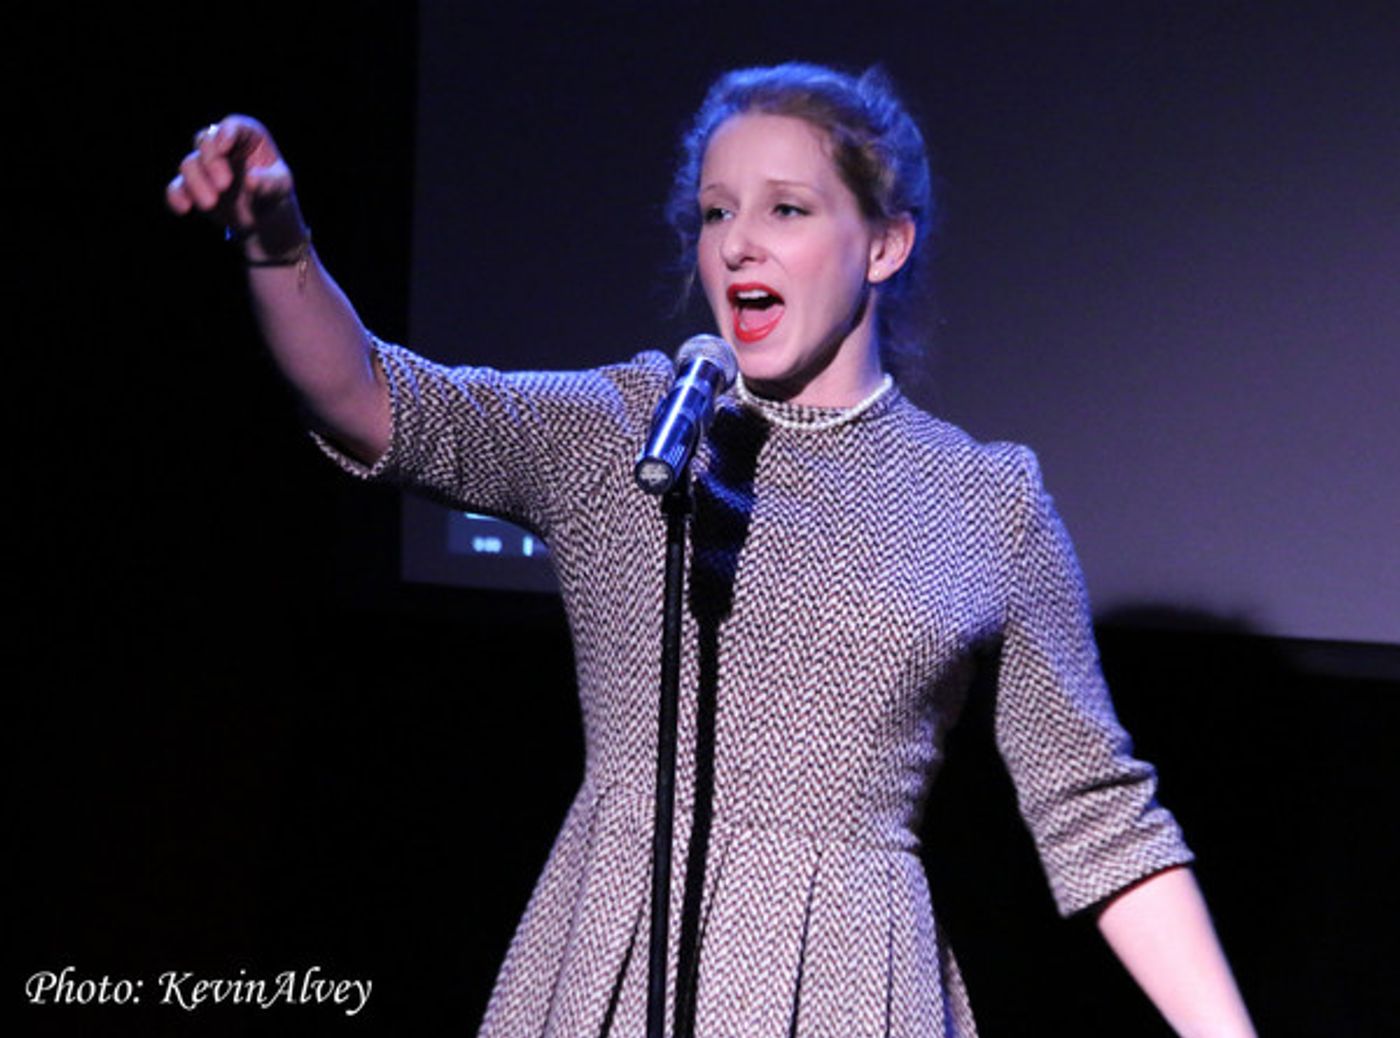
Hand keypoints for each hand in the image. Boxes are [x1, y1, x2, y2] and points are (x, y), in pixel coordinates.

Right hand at [166, 115, 303, 254]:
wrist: (263, 218)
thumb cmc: (275, 192)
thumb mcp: (282, 187)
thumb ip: (270, 183)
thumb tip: (250, 181)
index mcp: (247, 137)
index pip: (233, 126)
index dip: (225, 133)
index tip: (223, 148)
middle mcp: (222, 146)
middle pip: (205, 141)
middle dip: (211, 161)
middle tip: (224, 185)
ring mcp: (204, 165)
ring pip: (189, 164)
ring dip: (196, 183)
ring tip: (210, 203)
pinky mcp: (192, 187)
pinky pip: (177, 188)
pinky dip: (176, 196)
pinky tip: (183, 208)